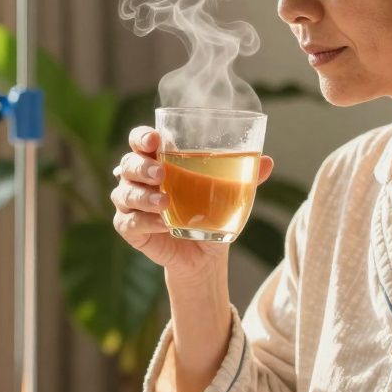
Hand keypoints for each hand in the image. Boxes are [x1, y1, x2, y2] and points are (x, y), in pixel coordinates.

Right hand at [111, 126, 273, 282]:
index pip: (140, 141)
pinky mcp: (130, 229)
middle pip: (128, 164)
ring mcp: (131, 204)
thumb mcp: (229, 194)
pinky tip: (162, 224)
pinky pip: (129, 222)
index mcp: (158, 160)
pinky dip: (144, 222)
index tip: (155, 140)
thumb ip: (245, 176)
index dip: (142, 137)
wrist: (204, 254)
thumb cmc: (210, 213)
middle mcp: (139, 179)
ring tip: (164, 202)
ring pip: (124, 193)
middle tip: (162, 174)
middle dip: (142, 166)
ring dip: (143, 196)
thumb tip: (268, 161)